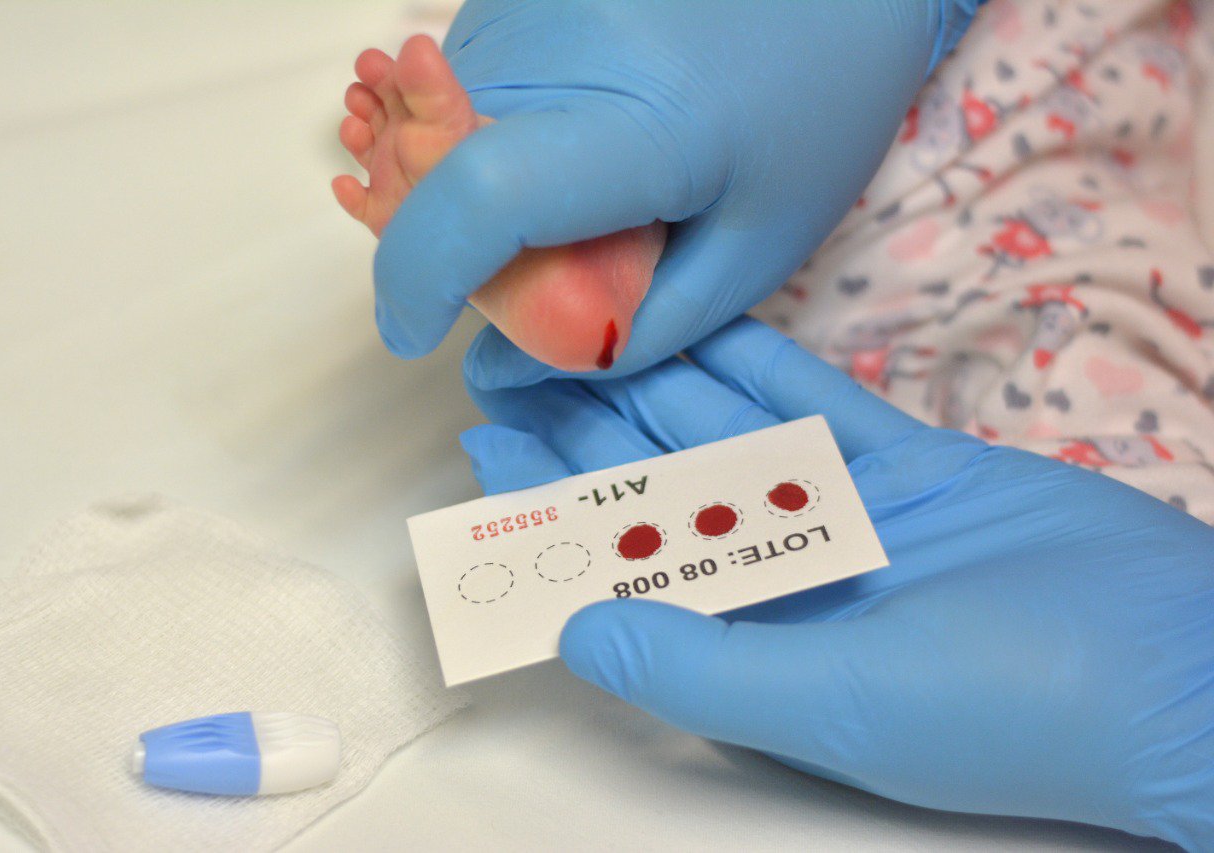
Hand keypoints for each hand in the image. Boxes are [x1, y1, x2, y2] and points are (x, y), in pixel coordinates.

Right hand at [375, 0, 983, 387]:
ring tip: (568, 188)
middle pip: (439, 166)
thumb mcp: (750, 248)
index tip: (413, 331)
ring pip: (440, 121)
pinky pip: (464, 79)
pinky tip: (560, 133)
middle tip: (535, 259)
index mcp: (640, 125)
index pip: (481, 197)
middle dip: (452, 241)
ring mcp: (531, 1)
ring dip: (466, 180)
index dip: (420, 277)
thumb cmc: (814, 110)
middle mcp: (561, 46)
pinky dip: (484, 128)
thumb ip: (638, 326)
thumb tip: (522, 358)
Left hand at [460, 318, 1213, 847]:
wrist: (1172, 664)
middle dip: (588, 430)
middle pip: (660, 491)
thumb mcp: (834, 701)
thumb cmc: (1003, 707)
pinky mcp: (904, 467)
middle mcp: (781, 578)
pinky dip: (756, 366)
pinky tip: (694, 330)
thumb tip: (572, 626)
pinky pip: (813, 405)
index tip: (487, 451)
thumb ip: (697, 662)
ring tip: (585, 330)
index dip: (550, 510)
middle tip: (516, 364)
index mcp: (752, 645)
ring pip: (725, 437)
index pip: (623, 567)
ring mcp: (843, 515)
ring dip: (655, 387)